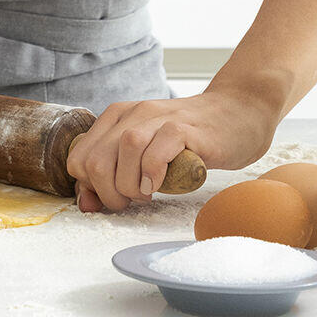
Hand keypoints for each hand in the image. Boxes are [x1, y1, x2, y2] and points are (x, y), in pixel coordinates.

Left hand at [65, 89, 277, 211]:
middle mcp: (133, 114)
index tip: (114, 197)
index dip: (91, 187)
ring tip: (146, 193)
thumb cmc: (189, 141)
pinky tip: (158, 185)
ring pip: (124, 149)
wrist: (236, 113)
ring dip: (131, 184)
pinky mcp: (186, 129)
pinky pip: (158, 149)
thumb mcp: (144, 154)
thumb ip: (114, 173)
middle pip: (96, 158)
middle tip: (132, 201)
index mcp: (116, 118)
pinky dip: (152, 172)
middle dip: (108, 192)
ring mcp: (159, 119)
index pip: (79, 158)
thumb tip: (86, 204)